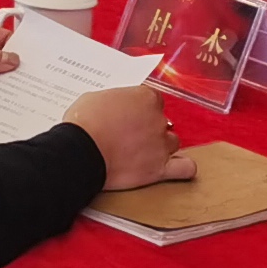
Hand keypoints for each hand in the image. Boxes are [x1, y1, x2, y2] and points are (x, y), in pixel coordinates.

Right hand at [66, 84, 194, 190]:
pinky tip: (175, 167)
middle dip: (150, 128)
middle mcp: (158, 119)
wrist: (81, 152)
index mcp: (145, 98)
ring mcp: (161, 145)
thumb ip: (113, 101)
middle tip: (132, 136)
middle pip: (163, 122)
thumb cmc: (83, 124)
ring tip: (144, 153)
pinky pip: (185, 168)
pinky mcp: (159, 169)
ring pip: (173, 143)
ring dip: (162, 147)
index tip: (132, 116)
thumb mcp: (95, 98)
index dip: (142, 109)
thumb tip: (113, 106)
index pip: (154, 100)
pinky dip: (184, 168)